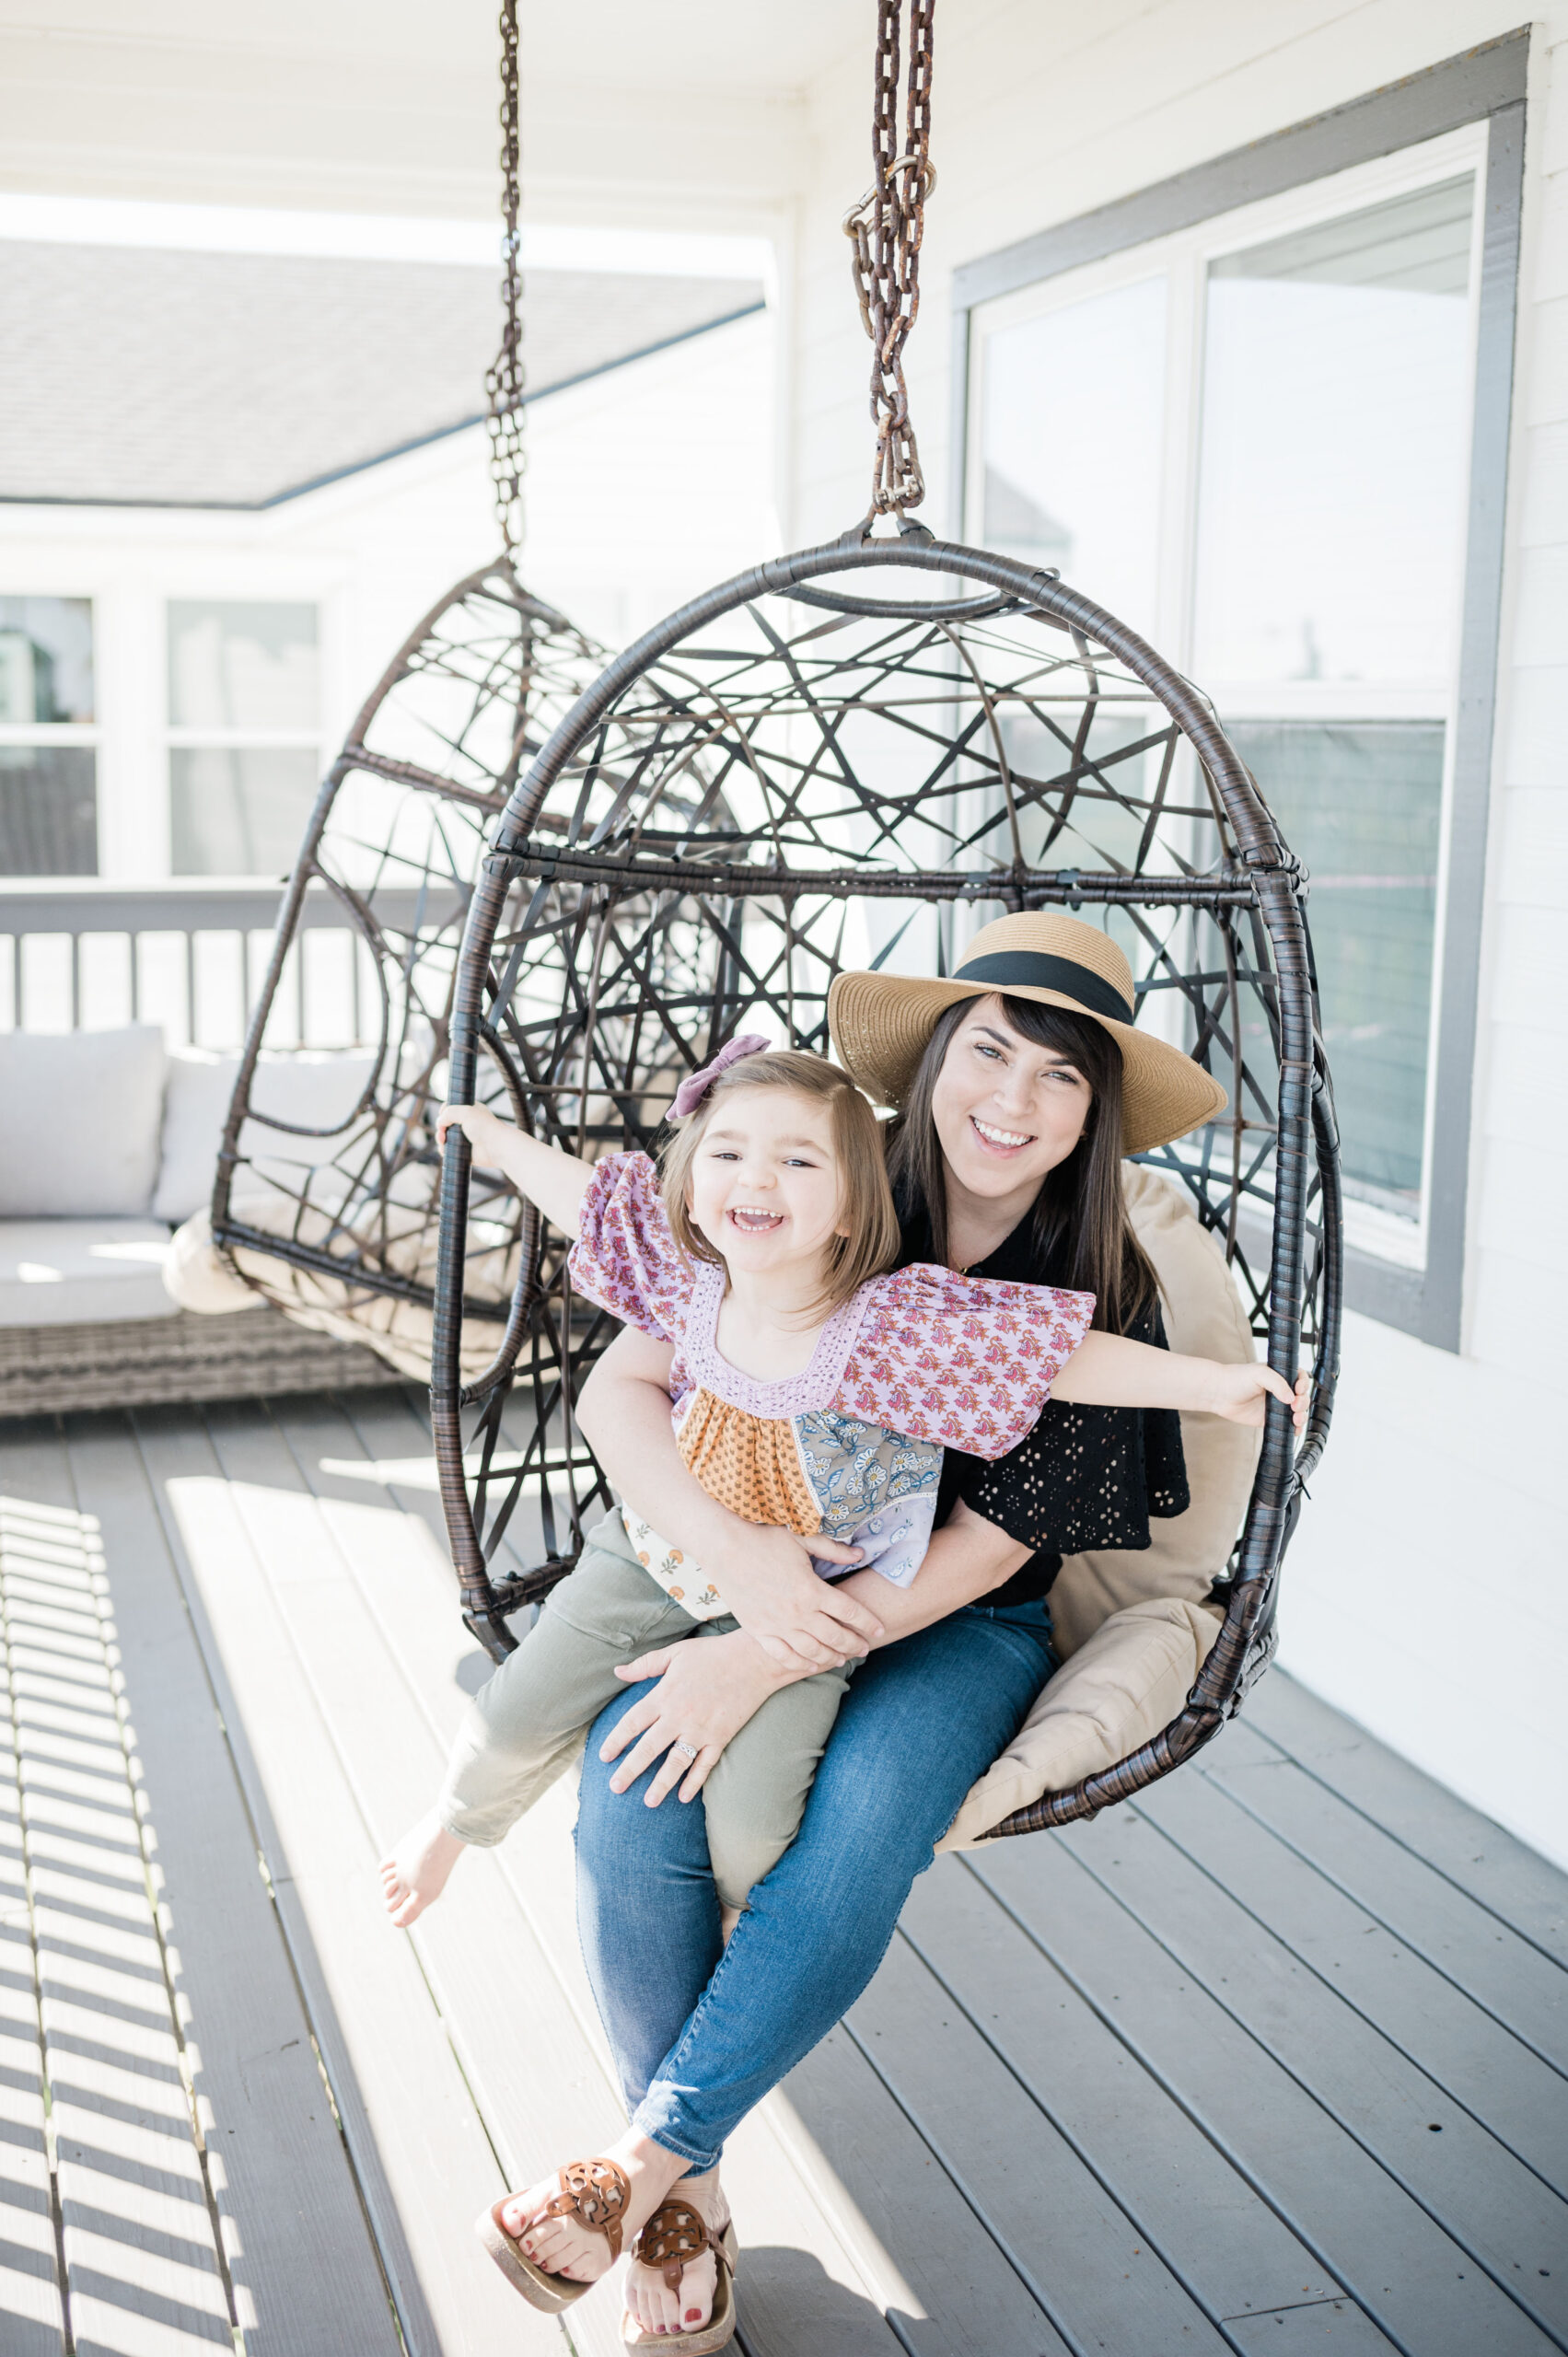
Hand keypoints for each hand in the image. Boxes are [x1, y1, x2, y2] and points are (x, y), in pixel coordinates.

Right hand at [435, 1101, 503, 1153]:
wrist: (496, 1147)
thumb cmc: (485, 1127)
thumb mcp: (466, 1111)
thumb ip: (449, 1112)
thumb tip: (439, 1123)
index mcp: (469, 1111)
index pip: (451, 1107)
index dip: (444, 1110)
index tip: (443, 1114)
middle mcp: (466, 1123)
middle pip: (445, 1123)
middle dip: (440, 1127)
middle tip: (442, 1131)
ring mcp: (464, 1137)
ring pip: (445, 1137)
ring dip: (440, 1138)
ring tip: (443, 1140)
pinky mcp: (462, 1150)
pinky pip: (448, 1149)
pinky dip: (444, 1149)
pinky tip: (445, 1148)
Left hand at [600, 1630, 786, 1803]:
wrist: (754, 1659)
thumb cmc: (712, 1654)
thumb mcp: (675, 1652)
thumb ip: (645, 1665)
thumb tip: (617, 1671)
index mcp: (664, 1695)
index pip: (632, 1722)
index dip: (616, 1740)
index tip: (603, 1756)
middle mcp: (679, 1716)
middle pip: (648, 1748)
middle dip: (630, 1770)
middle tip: (615, 1788)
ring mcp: (701, 1730)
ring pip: (676, 1763)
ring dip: (661, 1784)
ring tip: (649, 1802)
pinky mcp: (721, 1738)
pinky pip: (705, 1765)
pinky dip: (695, 1782)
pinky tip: (684, 1797)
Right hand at [709, 1523, 882, 1671]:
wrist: (724, 1547)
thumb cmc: (764, 1538)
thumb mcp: (803, 1540)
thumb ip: (833, 1550)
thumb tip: (861, 1554)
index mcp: (812, 1589)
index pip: (850, 1611)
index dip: (868, 1622)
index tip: (880, 1629)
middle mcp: (798, 1612)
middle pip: (835, 1636)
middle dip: (854, 1644)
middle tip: (865, 1649)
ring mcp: (777, 1624)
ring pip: (811, 1650)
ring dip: (830, 1657)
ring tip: (842, 1659)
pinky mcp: (758, 1630)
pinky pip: (782, 1654)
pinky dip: (799, 1663)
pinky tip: (809, 1665)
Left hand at [1203, 1361, 1309, 1432]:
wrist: (1219, 1394)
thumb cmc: (1237, 1378)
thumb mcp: (1259, 1374)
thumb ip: (1277, 1384)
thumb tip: (1291, 1398)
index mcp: (1280, 1375)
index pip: (1301, 1378)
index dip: (1304, 1384)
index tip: (1299, 1390)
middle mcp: (1281, 1390)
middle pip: (1302, 1397)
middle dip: (1303, 1402)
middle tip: (1295, 1406)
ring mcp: (1277, 1405)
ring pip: (1298, 1412)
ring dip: (1302, 1416)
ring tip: (1296, 1419)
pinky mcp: (1271, 1419)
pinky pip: (1287, 1425)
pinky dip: (1295, 1429)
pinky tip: (1295, 1429)